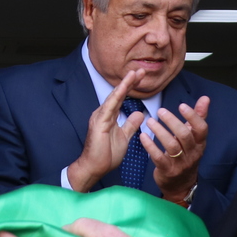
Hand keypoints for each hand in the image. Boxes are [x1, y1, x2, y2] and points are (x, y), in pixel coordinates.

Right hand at [67, 69, 146, 191]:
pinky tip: (122, 88)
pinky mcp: (99, 123)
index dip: (131, 87)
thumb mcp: (124, 137)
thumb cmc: (106, 154)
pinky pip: (109, 107)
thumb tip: (139, 114)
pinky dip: (116, 97)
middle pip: (118, 94)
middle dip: (129, 81)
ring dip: (124, 85)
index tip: (141, 77)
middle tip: (141, 70)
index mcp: (110, 116)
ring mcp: (100, 117)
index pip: (122, 98)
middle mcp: (104, 113)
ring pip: (114, 97)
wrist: (95, 167)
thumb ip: (130, 125)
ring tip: (134, 74)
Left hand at [141, 96, 208, 202]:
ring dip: (159, 132)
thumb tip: (205, 98)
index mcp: (200, 143)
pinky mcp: (167, 170)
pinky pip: (158, 157)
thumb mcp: (194, 138)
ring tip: (149, 121)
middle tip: (160, 111)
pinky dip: (150, 146)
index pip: (202, 129)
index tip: (182, 105)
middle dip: (172, 122)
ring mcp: (180, 163)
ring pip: (171, 146)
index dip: (193, 117)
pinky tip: (143, 136)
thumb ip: (198, 118)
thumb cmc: (186, 155)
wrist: (181, 185)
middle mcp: (192, 153)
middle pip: (185, 136)